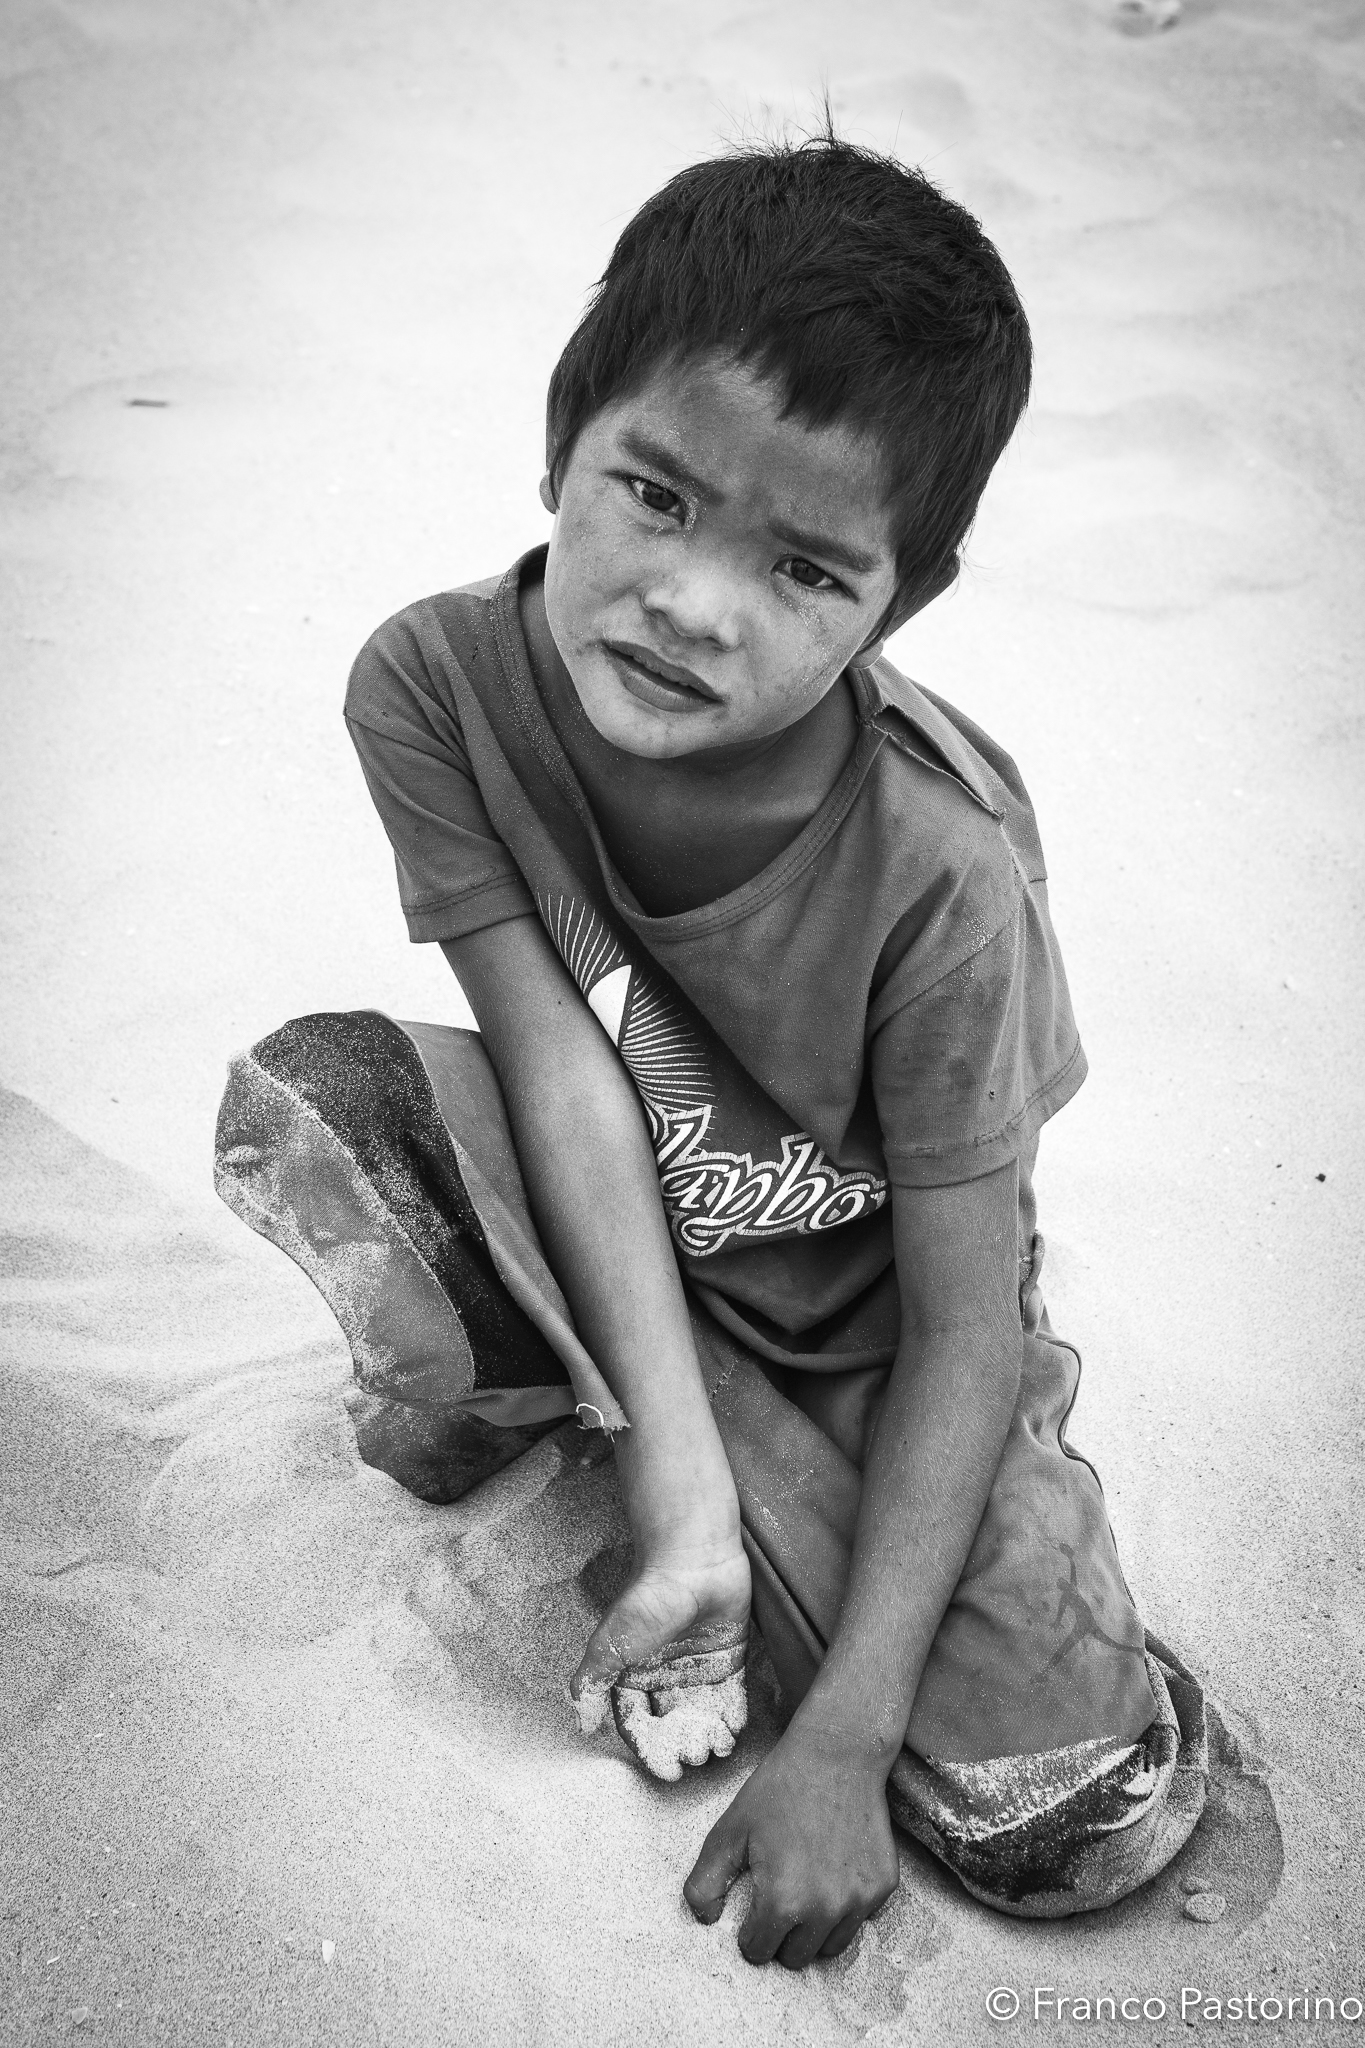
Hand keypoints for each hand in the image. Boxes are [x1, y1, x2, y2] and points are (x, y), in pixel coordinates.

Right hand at [569, 1537, 751, 1776]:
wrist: (692, 1559)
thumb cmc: (648, 1599)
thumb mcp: (610, 1643)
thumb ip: (592, 1682)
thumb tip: (581, 1723)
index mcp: (634, 1674)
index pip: (640, 1723)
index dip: (652, 1750)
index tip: (667, 1772)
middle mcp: (664, 1675)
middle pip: (673, 1723)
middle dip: (684, 1746)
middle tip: (696, 1760)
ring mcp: (697, 1667)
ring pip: (702, 1713)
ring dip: (710, 1735)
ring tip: (718, 1750)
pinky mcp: (727, 1657)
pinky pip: (730, 1695)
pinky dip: (733, 1715)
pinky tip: (735, 1732)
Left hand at [683, 1719, 900, 1968]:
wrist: (837, 1753)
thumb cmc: (779, 1789)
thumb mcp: (729, 1829)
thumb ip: (704, 1882)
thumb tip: (706, 1920)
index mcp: (783, 1900)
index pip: (759, 1951)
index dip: (750, 1930)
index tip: (753, 1906)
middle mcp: (825, 1909)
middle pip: (796, 1957)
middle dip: (782, 1935)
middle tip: (779, 1895)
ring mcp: (860, 1899)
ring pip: (831, 1947)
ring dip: (815, 1930)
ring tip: (805, 1888)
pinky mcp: (884, 1886)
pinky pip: (860, 1919)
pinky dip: (845, 1906)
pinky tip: (834, 1868)